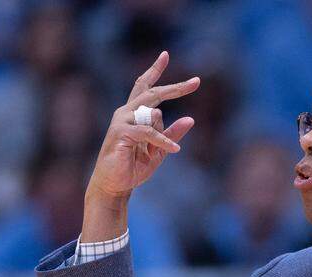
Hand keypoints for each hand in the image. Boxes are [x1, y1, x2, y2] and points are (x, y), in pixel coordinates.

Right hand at [86, 50, 197, 203]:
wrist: (114, 186)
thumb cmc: (132, 168)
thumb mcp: (159, 151)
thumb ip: (173, 134)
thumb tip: (190, 119)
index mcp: (134, 114)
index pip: (145, 87)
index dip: (155, 70)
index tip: (165, 55)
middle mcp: (126, 112)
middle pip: (152, 92)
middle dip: (175, 88)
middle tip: (196, 82)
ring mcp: (122, 120)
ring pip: (153, 114)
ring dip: (161, 136)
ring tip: (161, 152)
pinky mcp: (121, 132)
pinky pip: (149, 131)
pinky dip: (163, 141)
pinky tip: (174, 150)